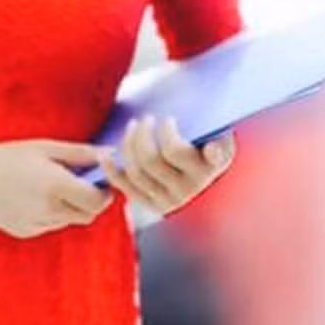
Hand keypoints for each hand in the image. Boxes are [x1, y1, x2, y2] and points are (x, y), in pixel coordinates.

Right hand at [0, 139, 114, 238]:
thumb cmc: (9, 156)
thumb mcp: (46, 147)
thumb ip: (81, 153)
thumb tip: (108, 154)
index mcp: (57, 185)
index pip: (98, 201)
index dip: (104, 192)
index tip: (100, 181)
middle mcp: (50, 209)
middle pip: (88, 215)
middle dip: (90, 201)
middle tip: (81, 183)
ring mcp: (38, 224)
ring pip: (69, 220)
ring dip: (70, 206)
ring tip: (51, 185)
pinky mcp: (27, 231)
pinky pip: (50, 224)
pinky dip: (51, 213)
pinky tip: (33, 196)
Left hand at [100, 116, 234, 215]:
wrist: (205, 168)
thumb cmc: (206, 140)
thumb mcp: (217, 133)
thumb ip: (214, 134)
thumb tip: (210, 147)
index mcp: (211, 165)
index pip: (185, 152)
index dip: (170, 135)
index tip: (167, 118)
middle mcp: (192, 187)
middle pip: (151, 159)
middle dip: (141, 134)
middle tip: (145, 118)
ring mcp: (171, 199)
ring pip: (137, 172)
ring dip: (128, 145)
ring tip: (133, 126)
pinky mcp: (154, 205)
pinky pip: (126, 188)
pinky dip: (112, 170)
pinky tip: (106, 154)